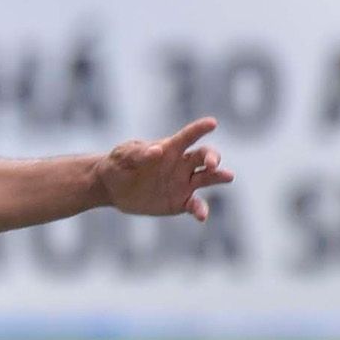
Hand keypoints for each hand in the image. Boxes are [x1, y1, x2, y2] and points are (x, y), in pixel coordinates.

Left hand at [98, 116, 235, 221]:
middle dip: (212, 157)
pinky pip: (195, 205)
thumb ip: (139, 153)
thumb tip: (158, 150)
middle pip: (204, 156)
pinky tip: (201, 216)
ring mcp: (183, 183)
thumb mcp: (123, 156)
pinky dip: (200, 209)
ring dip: (218, 177)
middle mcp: (182, 164)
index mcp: (169, 148)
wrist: (111, 188)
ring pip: (207, 179)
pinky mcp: (180, 202)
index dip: (199, 129)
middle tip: (211, 164)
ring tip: (228, 176)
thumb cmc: (118, 164)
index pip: (187, 136)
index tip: (212, 123)